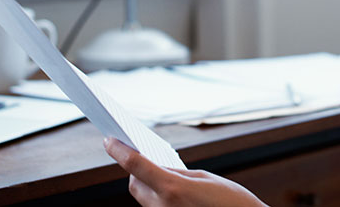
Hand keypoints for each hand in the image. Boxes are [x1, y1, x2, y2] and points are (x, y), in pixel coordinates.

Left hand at [104, 138, 267, 206]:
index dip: (119, 151)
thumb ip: (175, 173)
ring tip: (154, 170)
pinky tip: (165, 188)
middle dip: (135, 170)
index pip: (136, 165)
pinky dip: (157, 196)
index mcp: (172, 189)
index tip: (108, 140)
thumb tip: (156, 170)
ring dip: (146, 184)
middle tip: (140, 154)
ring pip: (143, 198)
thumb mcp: (204, 178)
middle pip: (135, 185)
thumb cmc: (231, 202)